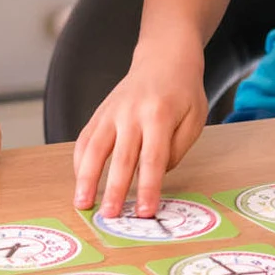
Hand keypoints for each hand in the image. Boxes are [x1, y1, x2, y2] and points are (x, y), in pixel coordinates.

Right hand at [72, 47, 207, 218]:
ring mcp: (112, 111)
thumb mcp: (195, 119)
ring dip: (86, 177)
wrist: (163, 57)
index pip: (153, 159)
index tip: (146, 213)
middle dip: (114, 189)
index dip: (149, 188)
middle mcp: (132, 112)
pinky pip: (86, 138)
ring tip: (82, 203)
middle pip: (121, 157)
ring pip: (95, 147)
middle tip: (109, 216)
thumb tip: (154, 177)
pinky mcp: (101, 111)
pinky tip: (79, 180)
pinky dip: (80, 160)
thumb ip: (176, 150)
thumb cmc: (183, 92)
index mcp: (160, 115)